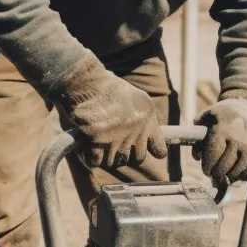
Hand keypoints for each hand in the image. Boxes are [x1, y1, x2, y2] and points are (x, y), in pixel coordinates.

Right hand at [51, 58, 166, 168]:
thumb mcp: (138, 99)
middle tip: (116, 143)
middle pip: (137, 159)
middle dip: (127, 154)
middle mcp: (135, 131)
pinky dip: (91, 156)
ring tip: (100, 141)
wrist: (87, 84)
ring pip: (115, 162)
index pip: (159, 150)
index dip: (154, 152)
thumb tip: (151, 144)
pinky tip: (88, 145)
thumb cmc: (110, 89)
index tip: (145, 149)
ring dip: (107, 156)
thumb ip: (146, 121)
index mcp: (148, 120)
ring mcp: (117, 139)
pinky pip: (96, 162)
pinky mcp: (97, 143)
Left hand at [193, 96, 246, 186]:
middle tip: (214, 176)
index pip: (211, 159)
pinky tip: (241, 169)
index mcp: (225, 130)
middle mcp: (242, 140)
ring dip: (229, 177)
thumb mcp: (210, 115)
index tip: (207, 170)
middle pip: (223, 170)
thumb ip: (197, 132)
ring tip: (226, 173)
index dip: (207, 168)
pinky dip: (244, 177)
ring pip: (237, 175)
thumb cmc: (227, 114)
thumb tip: (197, 156)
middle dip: (216, 175)